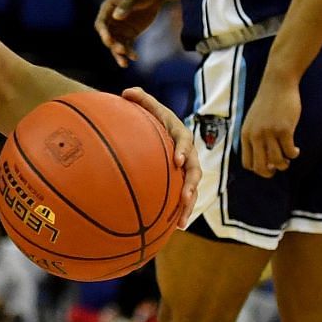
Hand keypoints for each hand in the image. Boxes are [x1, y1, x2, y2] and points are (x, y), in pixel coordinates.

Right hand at [94, 0, 164, 68]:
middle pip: (107, 37)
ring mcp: (120, 28)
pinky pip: (127, 45)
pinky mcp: (130, 34)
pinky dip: (129, 53)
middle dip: (113, 45)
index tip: (109, 40)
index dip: (103, 33)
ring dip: (119, 54)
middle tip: (121, 51)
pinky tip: (135, 58)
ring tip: (125, 63)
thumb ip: (126, 5)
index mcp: (108, 9)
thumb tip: (116, 17)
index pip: (101, 24)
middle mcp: (111, 21)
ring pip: (116, 44)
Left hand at [121, 87, 200, 228]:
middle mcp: (188, 153)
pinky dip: (180, 211)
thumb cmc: (151, 119)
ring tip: (181, 222)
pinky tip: (174, 228)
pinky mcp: (180, 182)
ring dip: (188, 205)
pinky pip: (183, 198)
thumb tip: (127, 92)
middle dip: (191, 185)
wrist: (158, 132)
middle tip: (186, 197)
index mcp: (179, 134)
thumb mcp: (148, 107)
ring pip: (191, 189)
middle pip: (194, 171)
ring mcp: (186, 170)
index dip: (183, 149)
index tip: (177, 160)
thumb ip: (140, 99)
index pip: (184, 140)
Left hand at [238, 74, 300, 177]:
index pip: (247, 163)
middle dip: (271, 173)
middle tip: (280, 167)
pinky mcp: (284, 129)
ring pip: (277, 161)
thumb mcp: (253, 121)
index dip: (258, 169)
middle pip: (261, 167)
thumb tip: (265, 159)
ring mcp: (269, 133)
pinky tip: (296, 149)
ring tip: (289, 157)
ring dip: (285, 164)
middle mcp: (255, 136)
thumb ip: (255, 137)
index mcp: (245, 135)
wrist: (277, 84)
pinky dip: (294, 154)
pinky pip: (289, 151)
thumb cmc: (267, 103)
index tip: (268, 167)